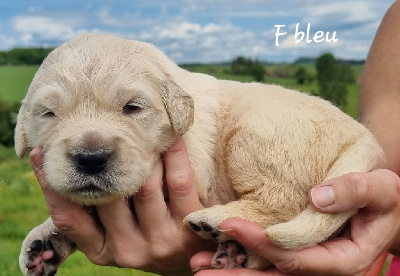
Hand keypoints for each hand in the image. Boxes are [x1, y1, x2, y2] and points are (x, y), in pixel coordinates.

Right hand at [30, 137, 215, 275]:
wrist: (189, 254)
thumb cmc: (143, 233)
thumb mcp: (112, 233)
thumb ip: (91, 213)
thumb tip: (58, 171)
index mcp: (102, 250)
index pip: (69, 219)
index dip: (52, 185)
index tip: (43, 151)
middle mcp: (128, 251)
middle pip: (108, 198)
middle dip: (104, 161)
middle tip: (100, 129)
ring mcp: (160, 241)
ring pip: (144, 185)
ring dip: (141, 155)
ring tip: (137, 132)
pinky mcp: (188, 227)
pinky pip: (178, 180)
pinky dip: (173, 153)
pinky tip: (170, 135)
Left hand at [190, 170, 399, 275]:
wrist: (378, 201)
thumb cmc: (381, 194)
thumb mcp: (381, 188)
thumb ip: (357, 190)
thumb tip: (318, 197)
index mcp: (346, 260)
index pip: (301, 260)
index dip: (266, 246)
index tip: (233, 225)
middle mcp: (324, 268)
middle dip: (239, 272)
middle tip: (201, 267)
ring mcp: (310, 263)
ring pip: (270, 275)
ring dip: (234, 271)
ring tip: (199, 266)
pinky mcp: (298, 252)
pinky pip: (269, 261)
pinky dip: (242, 259)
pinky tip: (215, 255)